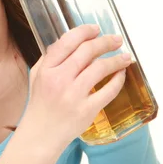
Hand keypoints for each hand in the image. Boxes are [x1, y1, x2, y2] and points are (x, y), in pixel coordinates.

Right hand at [18, 23, 132, 152]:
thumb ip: (50, 57)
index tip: (96, 29)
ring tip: (125, 57)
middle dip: (106, 42)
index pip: (68, 42)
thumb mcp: (37, 76)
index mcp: (46, 69)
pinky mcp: (86, 110)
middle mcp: (59, 80)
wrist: (41, 134)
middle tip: (116, 40)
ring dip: (116, 60)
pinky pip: (108, 90)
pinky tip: (121, 75)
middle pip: (87, 51)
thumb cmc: (40, 104)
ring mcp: (73, 96)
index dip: (85, 31)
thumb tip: (71, 41)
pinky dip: (118, 80)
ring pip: (100, 69)